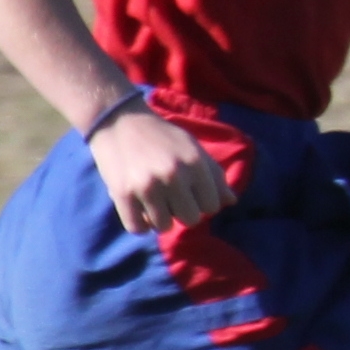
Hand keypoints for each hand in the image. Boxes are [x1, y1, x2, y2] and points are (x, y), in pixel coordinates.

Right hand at [86, 104, 230, 233]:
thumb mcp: (192, 147)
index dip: (201, 201)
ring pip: (164, 227)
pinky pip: (137, 229)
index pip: (212, 206)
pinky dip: (139, 223)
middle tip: (169, 195)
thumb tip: (231, 201)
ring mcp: (147, 186)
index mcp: (195, 162)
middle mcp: (174, 175)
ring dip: (159, 218)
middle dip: (182, 211)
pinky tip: (138, 208)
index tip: (190, 192)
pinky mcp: (123, 195)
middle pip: (190, 219)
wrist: (118, 120)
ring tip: (152, 200)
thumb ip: (214, 174)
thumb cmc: (160, 136)